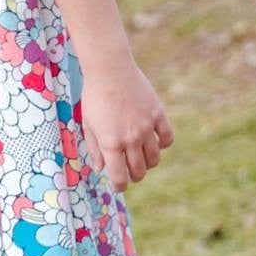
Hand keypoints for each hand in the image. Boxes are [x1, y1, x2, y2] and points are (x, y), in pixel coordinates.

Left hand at [78, 58, 172, 190]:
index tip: (118, 185)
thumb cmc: (94, 96)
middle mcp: (131, 138)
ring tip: (141, 159)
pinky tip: (155, 142)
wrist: (110, 69)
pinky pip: (167, 138)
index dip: (120, 186)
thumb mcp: (88, 124)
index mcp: (111, 143)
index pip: (120, 177)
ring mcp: (146, 127)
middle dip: (134, 176)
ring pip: (155, 158)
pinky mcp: (158, 114)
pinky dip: (163, 144)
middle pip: (139, 171)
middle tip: (129, 173)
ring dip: (148, 163)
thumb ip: (94, 148)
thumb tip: (101, 169)